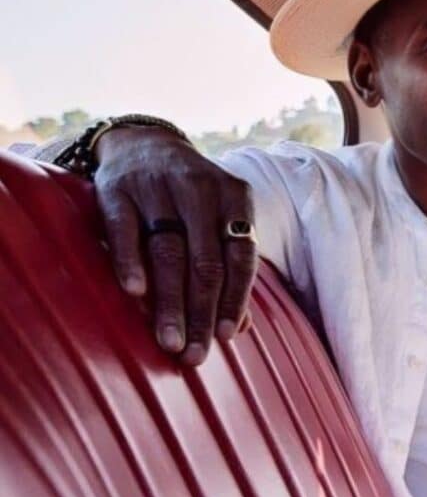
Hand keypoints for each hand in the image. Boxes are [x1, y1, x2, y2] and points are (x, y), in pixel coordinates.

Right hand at [93, 126, 257, 365]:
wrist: (143, 142)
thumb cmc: (192, 199)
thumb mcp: (219, 221)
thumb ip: (231, 270)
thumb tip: (241, 329)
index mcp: (235, 197)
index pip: (240, 257)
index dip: (235, 299)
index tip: (226, 336)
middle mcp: (199, 188)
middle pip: (206, 262)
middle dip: (201, 312)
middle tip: (194, 353)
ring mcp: (157, 187)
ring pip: (168, 252)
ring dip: (170, 302)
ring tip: (170, 340)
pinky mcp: (116, 188)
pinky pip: (124, 229)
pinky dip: (130, 261)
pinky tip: (135, 292)